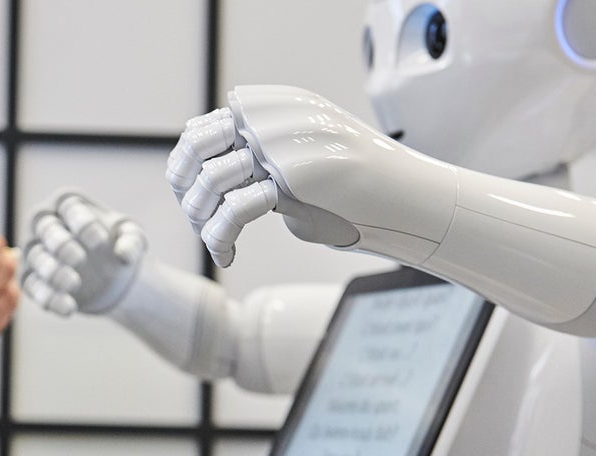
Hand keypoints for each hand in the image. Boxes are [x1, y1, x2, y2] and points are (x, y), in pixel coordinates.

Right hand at [20, 189, 147, 315]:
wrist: (104, 273)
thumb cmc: (113, 243)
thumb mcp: (131, 238)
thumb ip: (132, 242)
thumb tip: (124, 256)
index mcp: (67, 203)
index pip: (68, 207)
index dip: (82, 224)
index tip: (101, 243)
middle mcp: (44, 222)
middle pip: (43, 226)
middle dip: (60, 243)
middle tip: (80, 259)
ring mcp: (34, 250)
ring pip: (36, 257)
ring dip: (52, 271)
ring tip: (74, 284)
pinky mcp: (31, 278)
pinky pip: (33, 287)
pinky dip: (49, 298)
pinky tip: (69, 309)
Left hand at [168, 85, 386, 267]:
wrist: (410, 203)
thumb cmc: (354, 196)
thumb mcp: (300, 165)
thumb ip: (261, 159)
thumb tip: (208, 177)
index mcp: (273, 106)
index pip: (199, 130)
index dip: (185, 169)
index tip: (194, 201)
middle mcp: (274, 117)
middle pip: (195, 148)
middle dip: (188, 191)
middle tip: (200, 220)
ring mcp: (283, 145)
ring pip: (210, 179)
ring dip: (203, 219)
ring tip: (219, 240)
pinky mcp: (293, 180)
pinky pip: (234, 209)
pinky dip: (220, 238)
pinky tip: (228, 255)